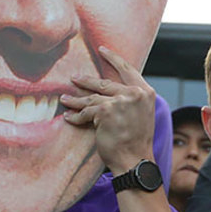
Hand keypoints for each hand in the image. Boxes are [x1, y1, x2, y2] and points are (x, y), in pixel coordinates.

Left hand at [61, 48, 154, 173]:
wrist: (135, 161)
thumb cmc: (136, 142)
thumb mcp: (141, 115)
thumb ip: (130, 99)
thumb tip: (111, 89)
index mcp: (146, 92)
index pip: (128, 69)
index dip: (113, 58)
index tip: (102, 50)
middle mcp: (134, 94)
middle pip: (104, 82)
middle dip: (86, 81)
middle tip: (74, 78)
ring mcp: (119, 101)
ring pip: (91, 97)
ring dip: (75, 99)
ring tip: (64, 99)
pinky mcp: (105, 111)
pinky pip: (86, 112)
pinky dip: (76, 116)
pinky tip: (68, 117)